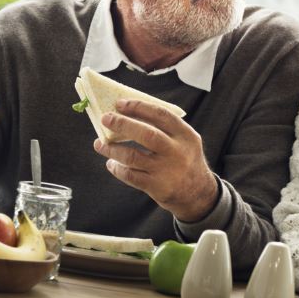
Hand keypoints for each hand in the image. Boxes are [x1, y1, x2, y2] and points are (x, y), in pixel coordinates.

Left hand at [93, 98, 217, 221]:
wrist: (198, 193)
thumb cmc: (184, 160)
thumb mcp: (185, 141)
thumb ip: (165, 129)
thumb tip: (130, 114)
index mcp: (186, 135)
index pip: (161, 115)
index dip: (139, 107)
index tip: (120, 103)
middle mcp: (177, 151)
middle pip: (146, 134)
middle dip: (123, 124)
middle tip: (105, 118)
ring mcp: (166, 170)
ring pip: (132, 156)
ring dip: (112, 149)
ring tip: (100, 144)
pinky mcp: (157, 187)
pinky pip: (130, 175)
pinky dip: (117, 168)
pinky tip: (112, 163)